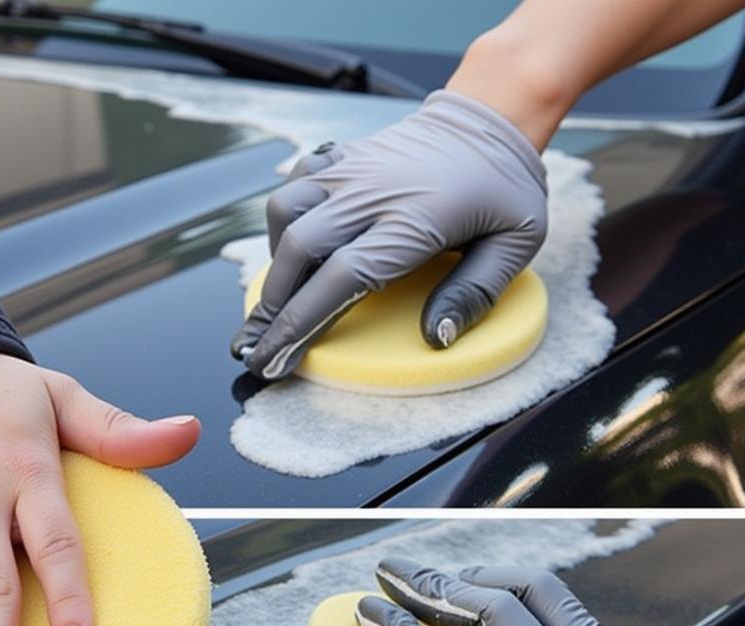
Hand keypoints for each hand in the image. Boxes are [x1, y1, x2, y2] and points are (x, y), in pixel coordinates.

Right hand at [229, 89, 547, 380]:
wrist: (492, 115)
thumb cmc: (506, 185)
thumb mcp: (518, 242)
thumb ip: (475, 292)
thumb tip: (435, 338)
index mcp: (414, 219)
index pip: (343, 277)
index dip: (302, 323)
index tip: (276, 359)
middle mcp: (372, 192)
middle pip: (299, 249)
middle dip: (272, 307)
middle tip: (257, 347)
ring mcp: (352, 170)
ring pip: (285, 211)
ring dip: (276, 260)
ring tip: (282, 295)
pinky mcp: (342, 158)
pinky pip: (295, 183)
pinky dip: (285, 217)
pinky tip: (297, 242)